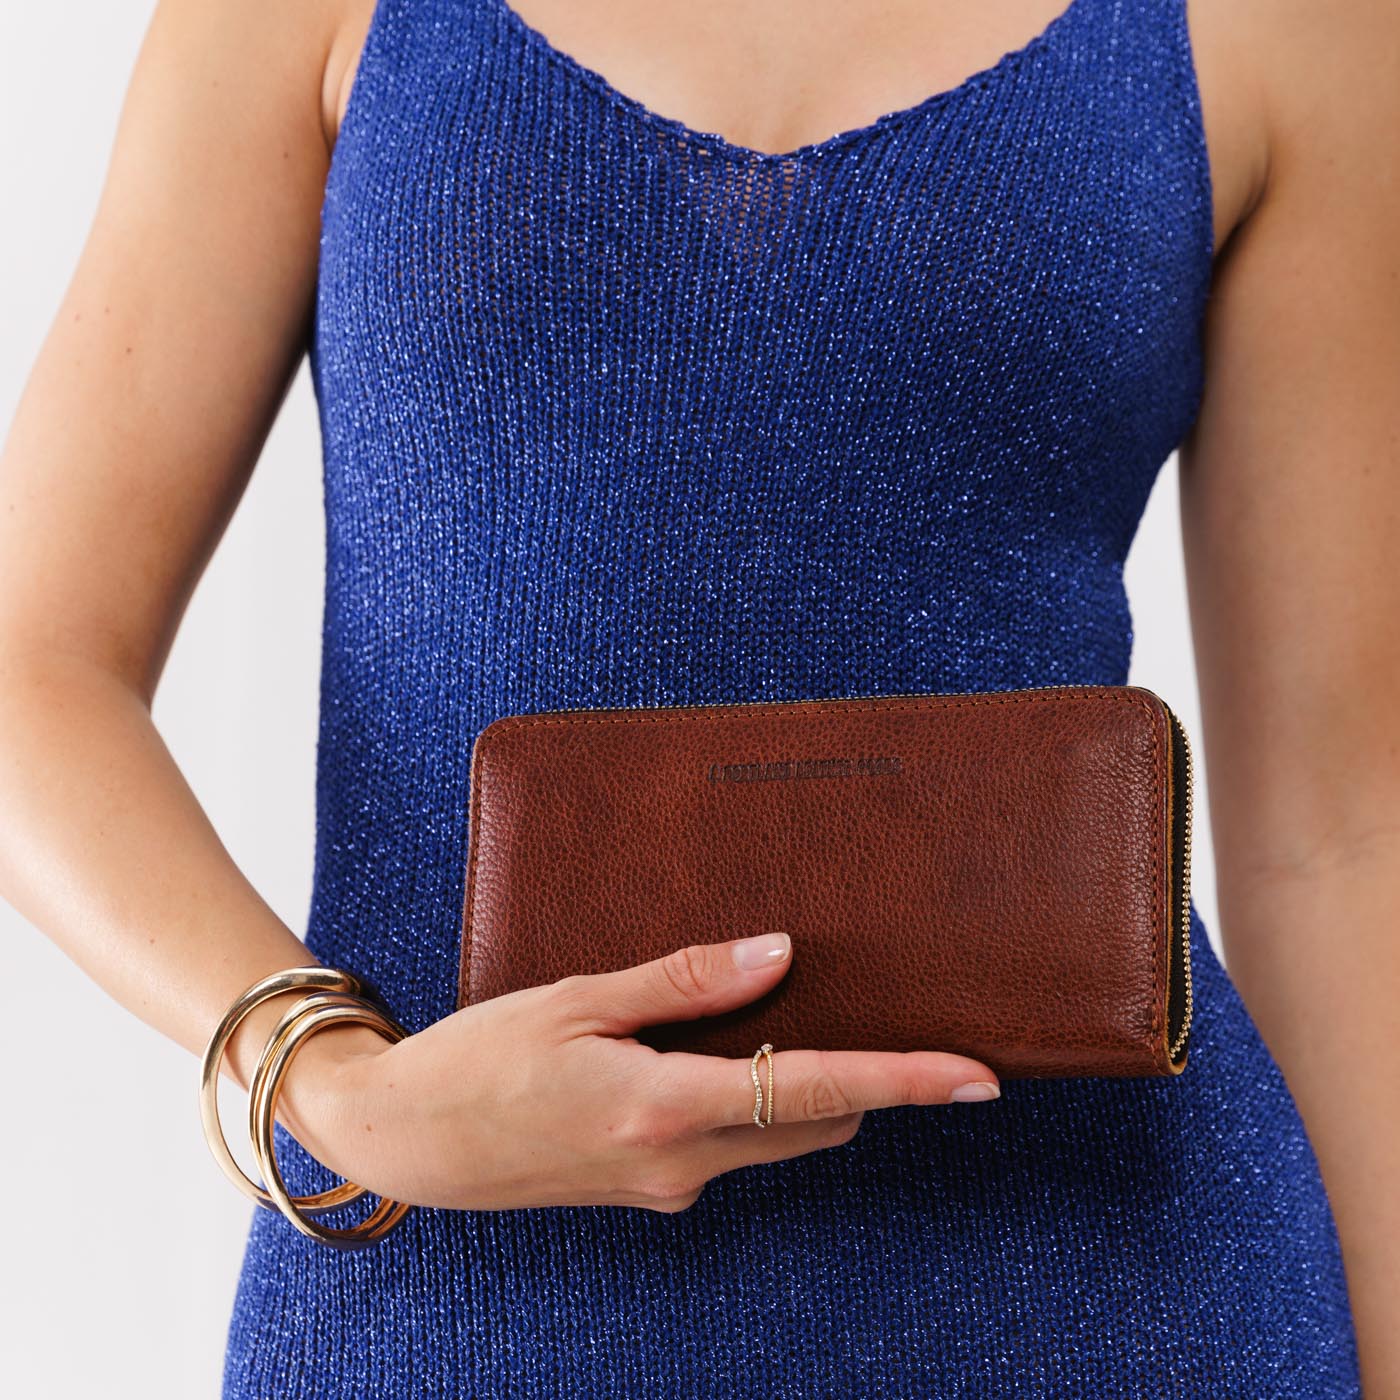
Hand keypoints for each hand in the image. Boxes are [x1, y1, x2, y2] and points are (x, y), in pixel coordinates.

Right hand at [287, 931, 1002, 1212]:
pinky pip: (731, 1141)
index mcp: (663, 1106)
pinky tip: (705, 1046)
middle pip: (814, 1118)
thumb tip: (779, 954)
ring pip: (777, 1133)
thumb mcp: (576, 1000)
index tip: (978, 1077)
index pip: (815, 1089)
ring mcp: (667, 1186)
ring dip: (798, 1083)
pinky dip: (748, 1097)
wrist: (407, 1139)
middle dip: (857, 1075)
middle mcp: (680, 1161)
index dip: (905, 1081)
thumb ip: (685, 981)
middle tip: (863, 1001)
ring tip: (768, 1010)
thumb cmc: (477, 1058)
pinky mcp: (649, 1190)